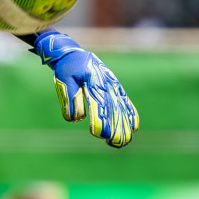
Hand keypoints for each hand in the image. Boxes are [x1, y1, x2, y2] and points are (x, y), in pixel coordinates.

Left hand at [31, 31, 137, 147]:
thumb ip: (71, 98)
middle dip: (116, 128)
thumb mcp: (65, 80)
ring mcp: (114, 87)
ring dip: (124, 126)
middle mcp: (108, 85)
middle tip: (115, 144)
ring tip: (123, 142)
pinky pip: (126, 103)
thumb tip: (76, 118)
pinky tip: (133, 128)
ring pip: (122, 109)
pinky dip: (130, 115)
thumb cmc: (67, 68)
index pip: (99, 106)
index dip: (100, 121)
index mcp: (94, 82)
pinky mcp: (116, 89)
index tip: (99, 134)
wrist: (75, 54)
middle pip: (114, 110)